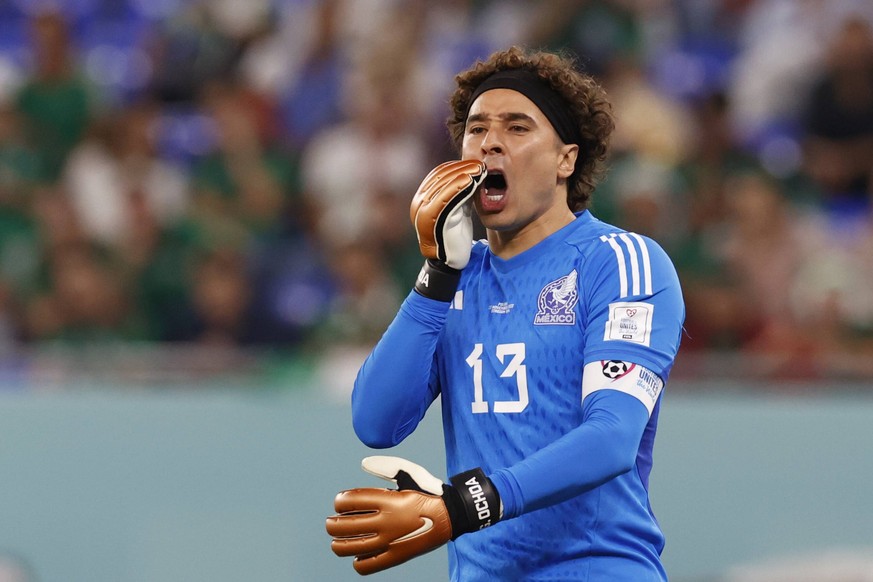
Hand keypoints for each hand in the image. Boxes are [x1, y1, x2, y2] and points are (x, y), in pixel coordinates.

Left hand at [326, 456, 499, 575]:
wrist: (452, 515)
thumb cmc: (428, 491)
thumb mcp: (410, 471)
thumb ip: (386, 465)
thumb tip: (364, 463)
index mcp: (388, 499)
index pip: (348, 501)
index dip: (339, 501)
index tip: (341, 503)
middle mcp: (386, 521)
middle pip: (342, 526)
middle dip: (331, 523)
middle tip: (332, 522)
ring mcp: (390, 541)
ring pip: (349, 548)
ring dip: (337, 544)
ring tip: (337, 540)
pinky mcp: (396, 557)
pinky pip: (366, 565)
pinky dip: (357, 560)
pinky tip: (359, 553)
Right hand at [410, 160, 485, 269]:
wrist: (450, 260)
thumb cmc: (455, 234)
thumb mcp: (455, 208)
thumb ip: (457, 192)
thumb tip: (468, 172)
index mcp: (421, 199)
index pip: (437, 174)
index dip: (456, 166)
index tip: (474, 163)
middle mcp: (418, 203)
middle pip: (440, 177)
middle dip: (462, 168)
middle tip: (480, 164)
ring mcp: (423, 211)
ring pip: (443, 185)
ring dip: (463, 175)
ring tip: (479, 170)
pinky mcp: (431, 219)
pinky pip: (446, 198)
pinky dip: (459, 187)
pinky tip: (472, 181)